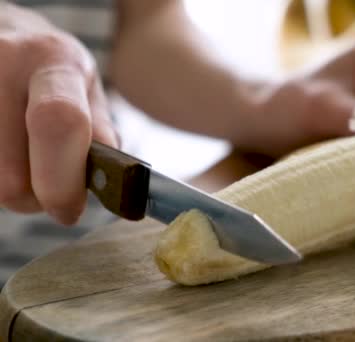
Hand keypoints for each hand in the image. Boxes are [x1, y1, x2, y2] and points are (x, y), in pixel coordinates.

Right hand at [0, 4, 117, 223]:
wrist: (1, 33)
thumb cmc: (50, 69)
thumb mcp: (86, 86)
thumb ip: (100, 132)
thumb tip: (112, 180)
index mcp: (55, 61)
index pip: (58, 124)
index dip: (63, 181)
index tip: (68, 209)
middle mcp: (5, 62)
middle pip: (11, 176)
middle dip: (34, 197)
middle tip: (46, 184)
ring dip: (10, 187)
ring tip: (21, 157)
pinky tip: (5, 150)